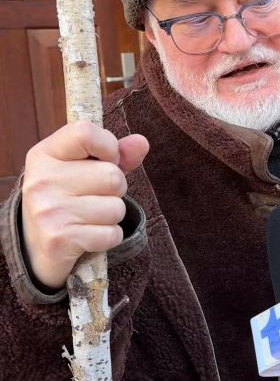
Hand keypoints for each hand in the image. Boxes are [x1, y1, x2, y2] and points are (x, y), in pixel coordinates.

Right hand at [21, 120, 148, 289]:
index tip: (106, 160)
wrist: (36, 247)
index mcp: (45, 154)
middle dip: (115, 190)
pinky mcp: (60, 239)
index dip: (109, 146)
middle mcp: (43, 180)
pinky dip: (109, 237)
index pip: (85, 132)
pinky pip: (112, 234)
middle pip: (112, 176)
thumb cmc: (66, 200)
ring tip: (89, 217)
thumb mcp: (82, 169)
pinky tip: (89, 235)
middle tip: (94, 197)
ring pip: (117, 208)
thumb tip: (142, 142)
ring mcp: (49, 210)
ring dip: (112, 216)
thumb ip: (113, 155)